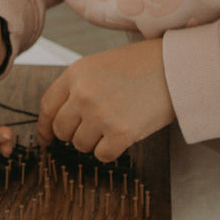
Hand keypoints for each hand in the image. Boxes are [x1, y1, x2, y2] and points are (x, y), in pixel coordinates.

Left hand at [37, 40, 175, 161]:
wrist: (175, 67)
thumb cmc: (141, 65)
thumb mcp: (100, 65)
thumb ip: (78, 87)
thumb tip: (61, 118)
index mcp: (76, 73)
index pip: (47, 106)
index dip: (45, 126)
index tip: (47, 137)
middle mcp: (84, 94)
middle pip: (61, 129)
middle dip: (73, 133)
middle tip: (92, 128)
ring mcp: (101, 114)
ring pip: (81, 145)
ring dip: (94, 141)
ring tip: (114, 124)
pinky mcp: (121, 133)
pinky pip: (102, 155)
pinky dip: (111, 150)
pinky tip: (124, 133)